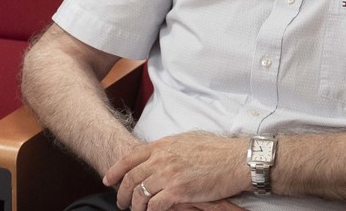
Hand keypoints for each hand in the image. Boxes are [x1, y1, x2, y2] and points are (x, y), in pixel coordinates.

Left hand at [104, 132, 250, 210]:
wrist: (236, 159)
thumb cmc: (217, 150)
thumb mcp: (187, 141)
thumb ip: (169, 148)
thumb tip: (159, 153)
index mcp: (163, 145)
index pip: (130, 157)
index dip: (115, 170)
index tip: (108, 179)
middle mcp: (162, 158)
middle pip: (131, 178)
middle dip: (122, 193)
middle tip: (121, 203)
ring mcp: (169, 174)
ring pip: (140, 194)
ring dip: (136, 206)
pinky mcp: (178, 190)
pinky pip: (155, 206)